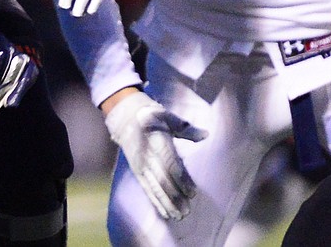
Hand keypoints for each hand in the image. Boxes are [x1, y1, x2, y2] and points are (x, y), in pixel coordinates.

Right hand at [105, 89, 206, 220]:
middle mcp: (147, 154)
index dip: (181, 179)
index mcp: (156, 140)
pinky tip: (164, 212)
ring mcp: (140, 164)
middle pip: (162, 179)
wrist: (124, 116)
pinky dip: (155, 201)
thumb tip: (205, 135)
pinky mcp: (136, 170)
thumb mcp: (168, 117)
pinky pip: (146, 188)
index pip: (170, 163)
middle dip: (174, 196)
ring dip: (166, 203)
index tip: (193, 192)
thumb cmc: (152, 116)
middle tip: (187, 211)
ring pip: (154, 187)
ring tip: (178, 216)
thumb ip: (186, 128)